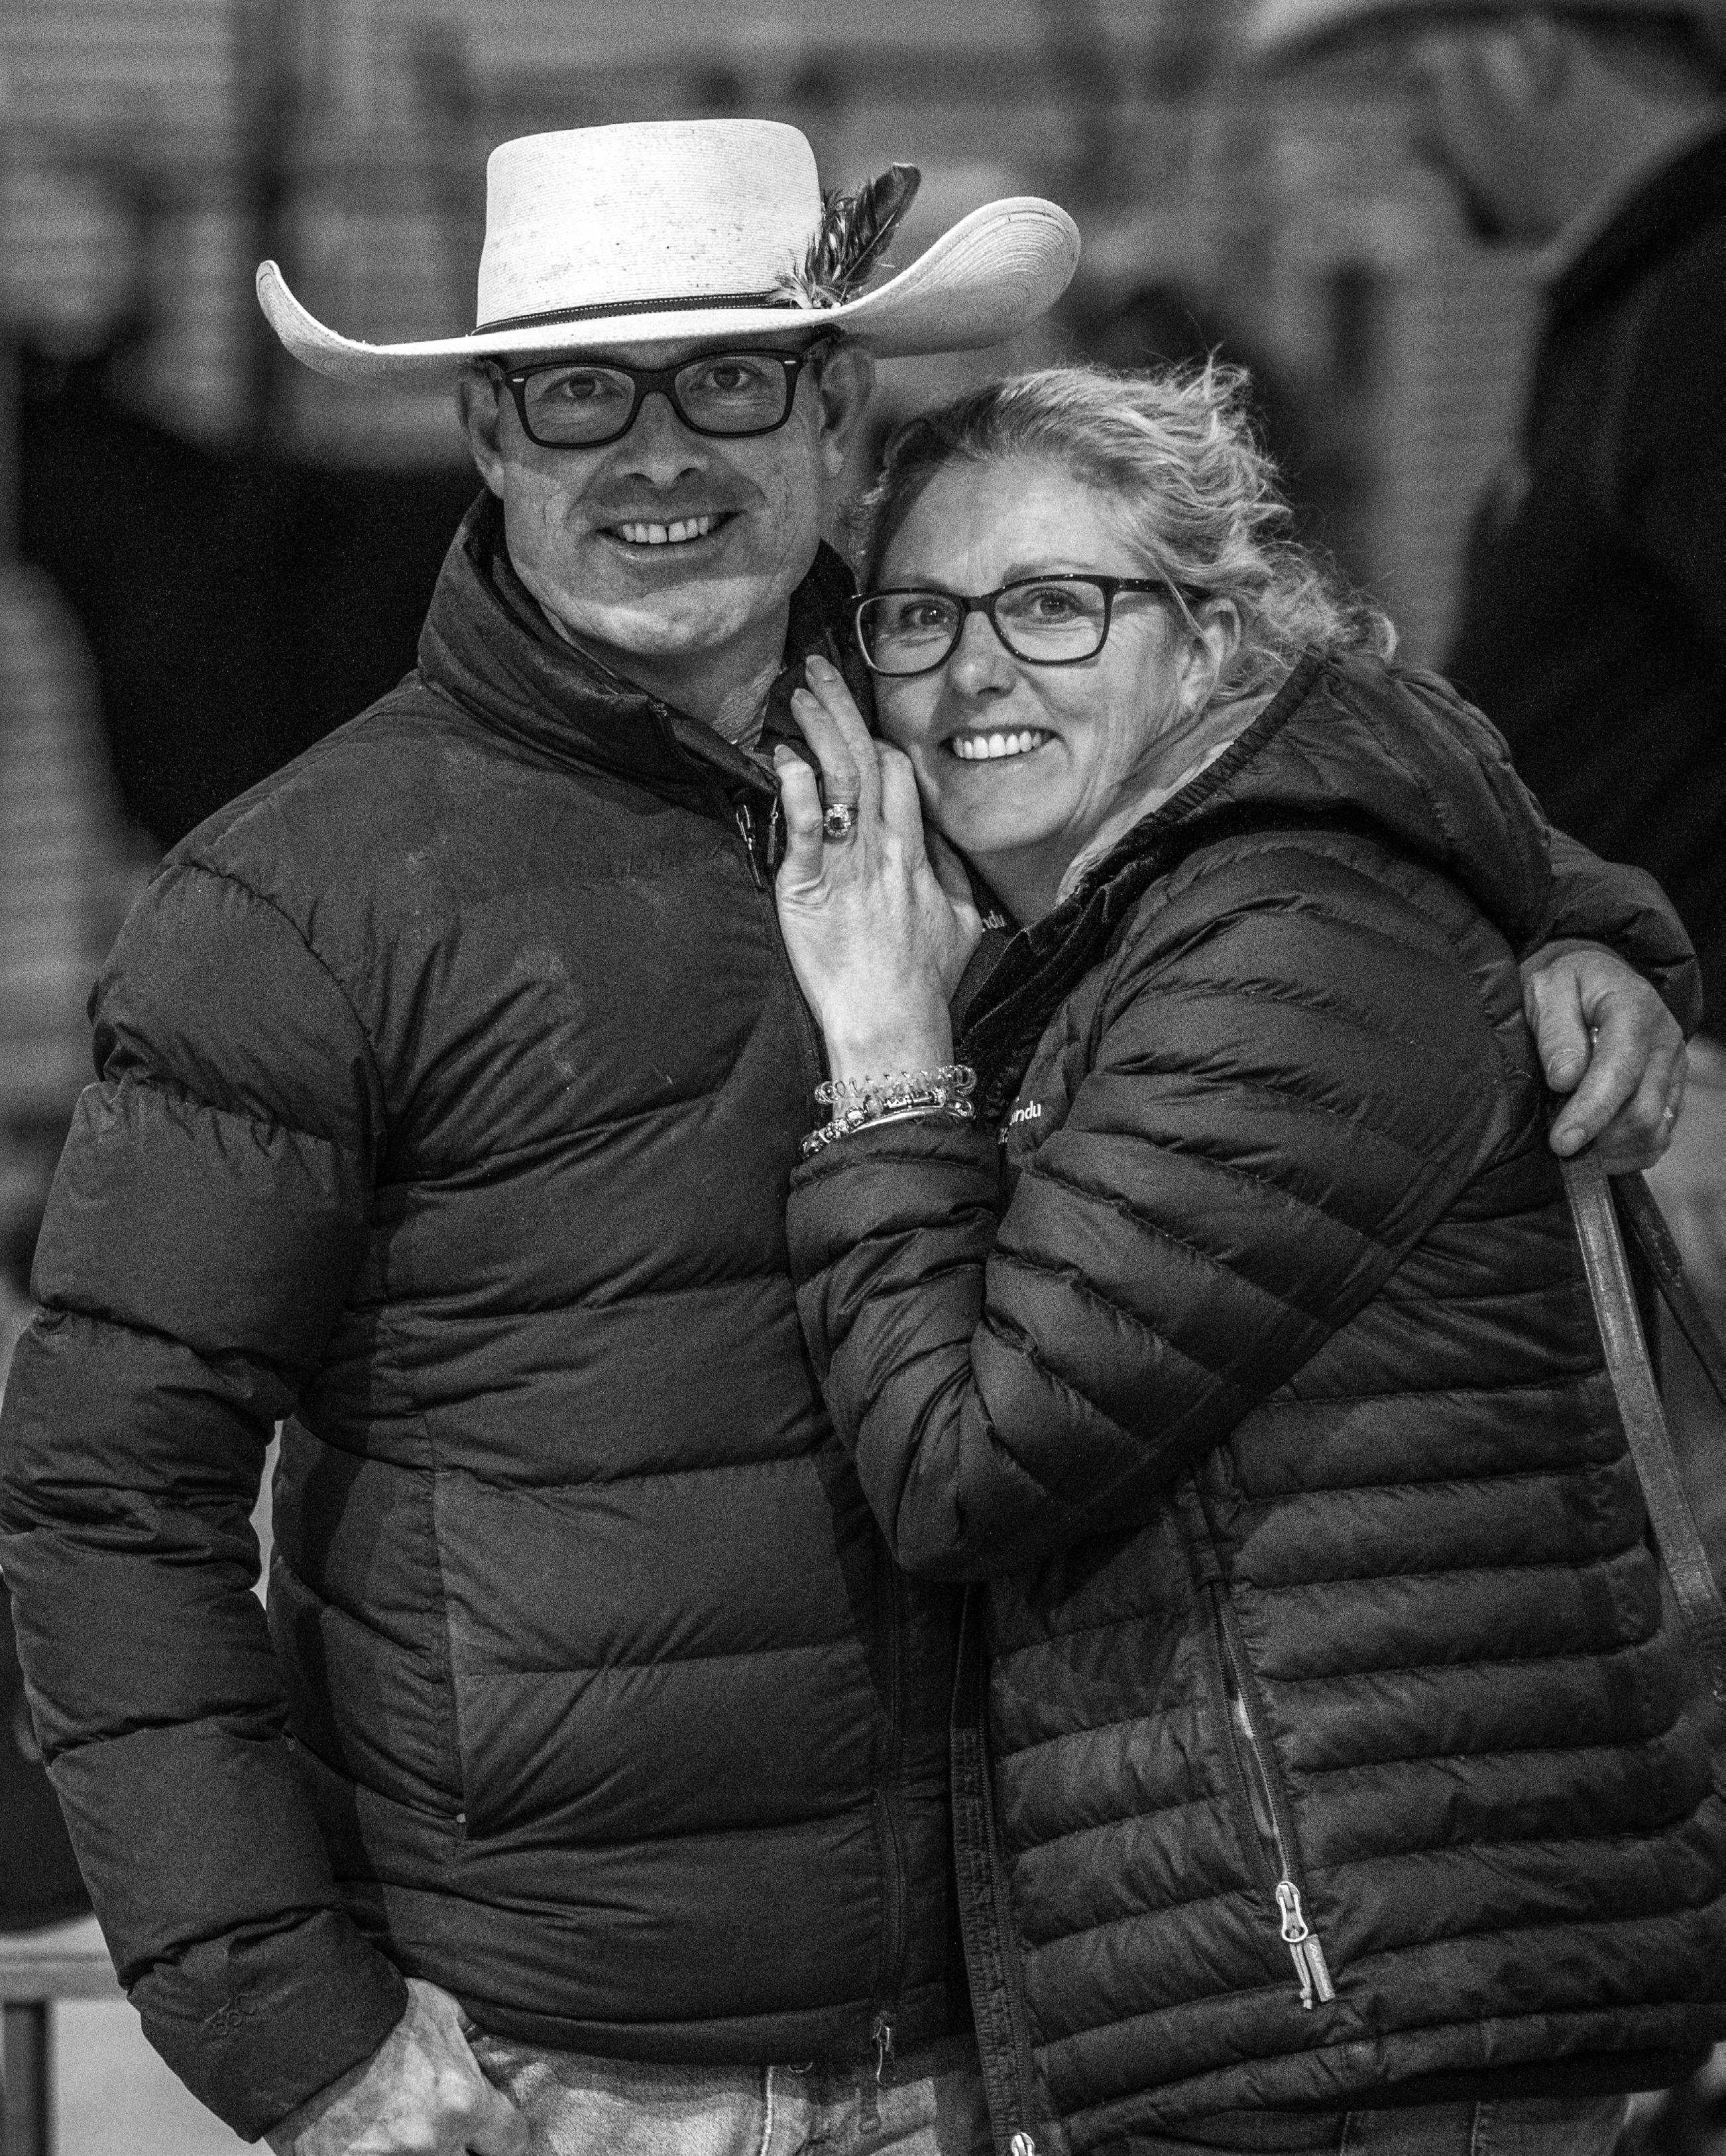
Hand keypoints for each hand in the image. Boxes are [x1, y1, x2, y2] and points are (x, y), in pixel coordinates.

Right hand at [265, 1978, 528, 2155]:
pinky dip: (383, 2154)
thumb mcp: (441, 2009)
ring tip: (407, 2130)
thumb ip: (471, 2039)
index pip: (511, 2140)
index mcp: (463, 2101)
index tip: (496, 2126)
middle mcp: (432, 2141)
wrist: (308, 2025)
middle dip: (463, 2145)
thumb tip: (489, 2050)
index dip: (505, 2132)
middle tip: (446, 2123)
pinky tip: (373, 2139)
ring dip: (423, 2151)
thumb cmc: (378, 2012)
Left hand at [775, 655, 982, 1078]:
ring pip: (838, 779)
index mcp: (917, 854)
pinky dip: (795, 789)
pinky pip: (806, 829)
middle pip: (866, 759)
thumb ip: (948, 875)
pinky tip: (783, 758)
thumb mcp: (960, 921)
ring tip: (799, 693)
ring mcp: (847, 867)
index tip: (853, 718)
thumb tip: (938, 844)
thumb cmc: (924, 983)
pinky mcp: (809, 891)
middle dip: (842, 709)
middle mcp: (885, 850)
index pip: (899, 774)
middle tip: (817, 669)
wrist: (894, 1028)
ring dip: (817, 731)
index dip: (873, 738)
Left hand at [1521, 939, 1686, 1169]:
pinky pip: (1659, 1136)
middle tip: (1558, 1148)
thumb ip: (1557, 1032)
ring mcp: (1673, 1069)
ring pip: (1654, 1131)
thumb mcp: (1549, 990)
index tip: (1561, 1142)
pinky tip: (1597, 1149)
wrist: (1597, 979)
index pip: (1620, 1071)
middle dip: (1599, 1139)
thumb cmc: (1566, 984)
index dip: (1591, 1112)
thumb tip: (1565, 1078)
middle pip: (1643, 1112)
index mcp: (1634, 1011)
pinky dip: (1628, 1153)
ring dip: (1612, 1151)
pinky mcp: (1672, 1090)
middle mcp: (1665, 1042)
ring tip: (1574, 1150)